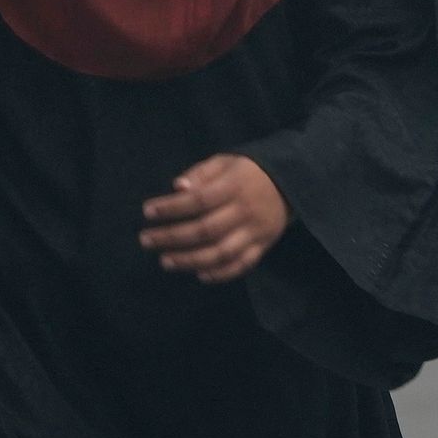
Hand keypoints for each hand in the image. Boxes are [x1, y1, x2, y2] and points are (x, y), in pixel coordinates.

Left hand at [140, 152, 289, 283]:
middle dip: (171, 237)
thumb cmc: (248, 172)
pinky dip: (220, 274)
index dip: (171, 208)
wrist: (291, 183)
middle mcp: (244, 211)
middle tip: (146, 240)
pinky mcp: (264, 246)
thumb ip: (200, 174)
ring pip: (220, 253)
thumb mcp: (225, 162)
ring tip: (165, 261)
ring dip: (190, 260)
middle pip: (205, 230)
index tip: (147, 212)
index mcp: (234, 186)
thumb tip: (177, 188)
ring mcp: (255, 232)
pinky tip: (199, 275)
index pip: (198, 200)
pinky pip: (242, 265)